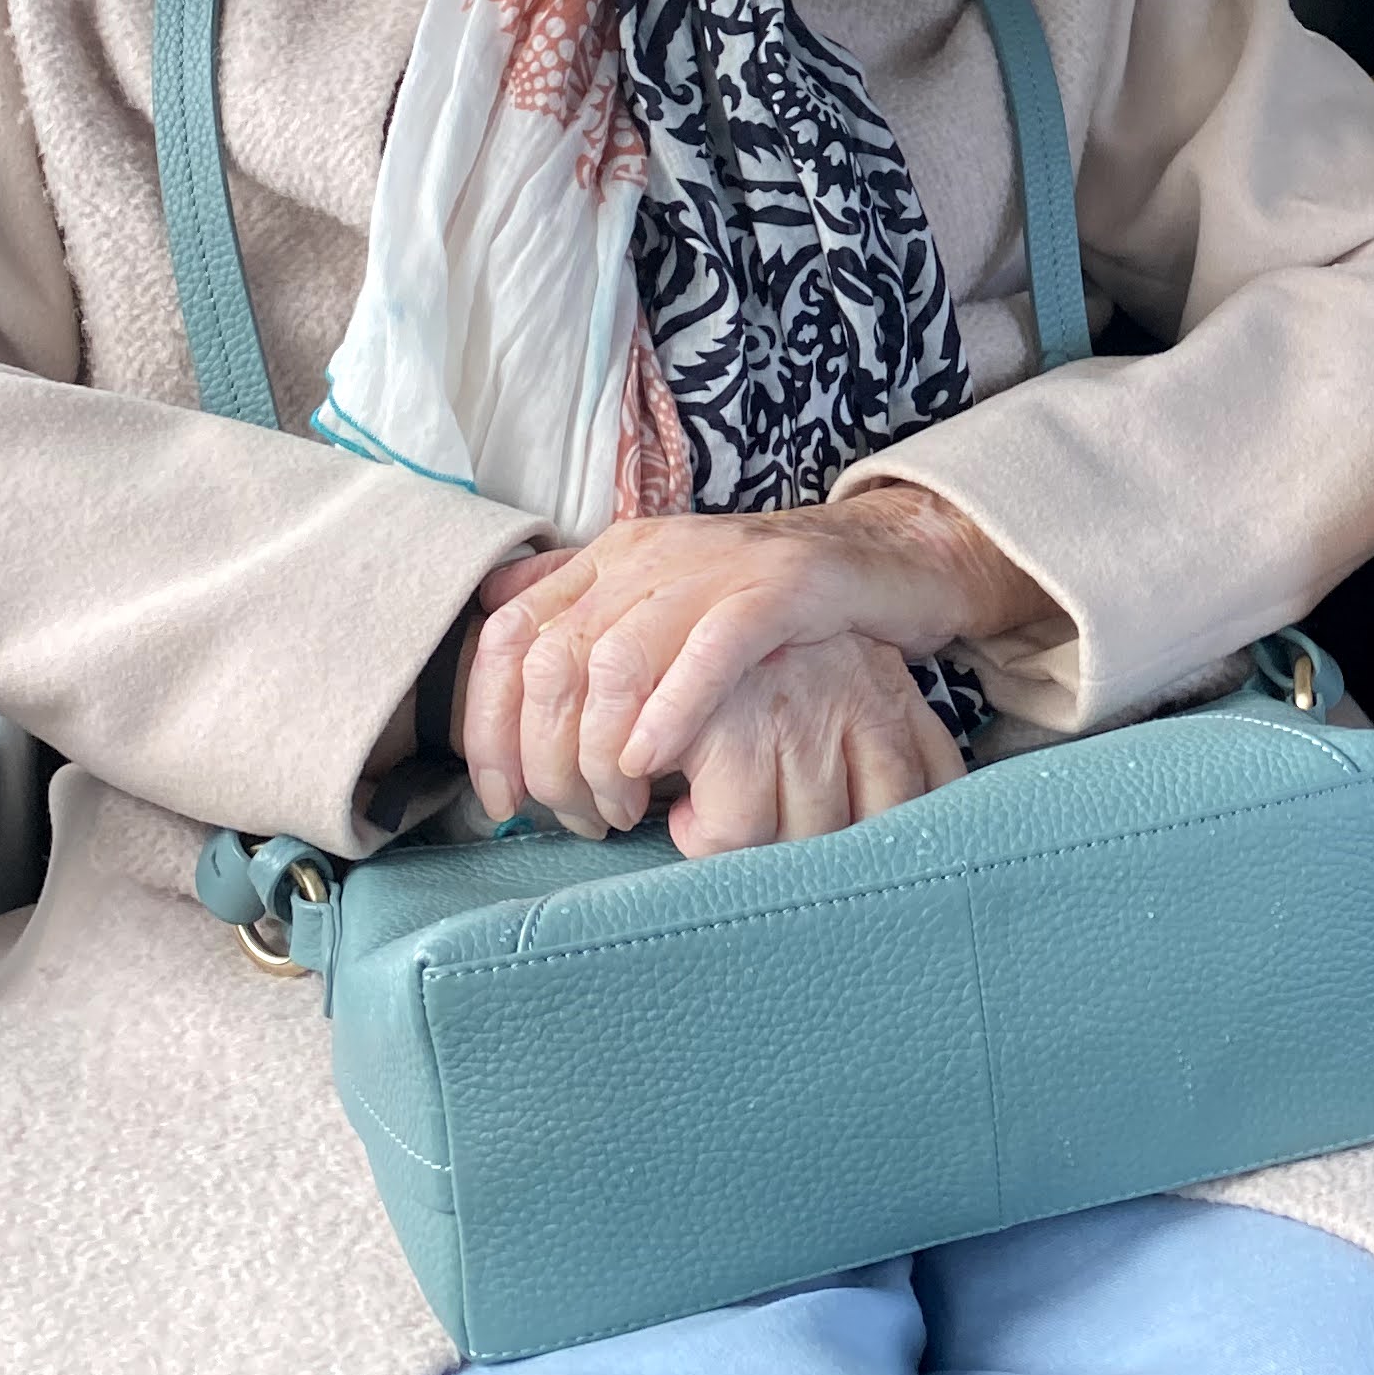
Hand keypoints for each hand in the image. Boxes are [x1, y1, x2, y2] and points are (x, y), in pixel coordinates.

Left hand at [459, 483, 1044, 836]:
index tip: (501, 800)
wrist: (885, 557)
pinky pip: (708, 650)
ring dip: (602, 751)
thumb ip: (585, 606)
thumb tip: (493, 611)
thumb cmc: (768, 601)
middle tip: (577, 818)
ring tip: (624, 807)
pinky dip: (669, 711)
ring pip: (616, 660)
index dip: (488, 728)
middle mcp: (650, 556)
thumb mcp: (665, 598)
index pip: (509, 639)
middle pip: (553, 660)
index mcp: (612, 558)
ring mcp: (715, 568)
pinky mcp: (781, 587)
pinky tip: (655, 762)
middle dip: (547, 757)